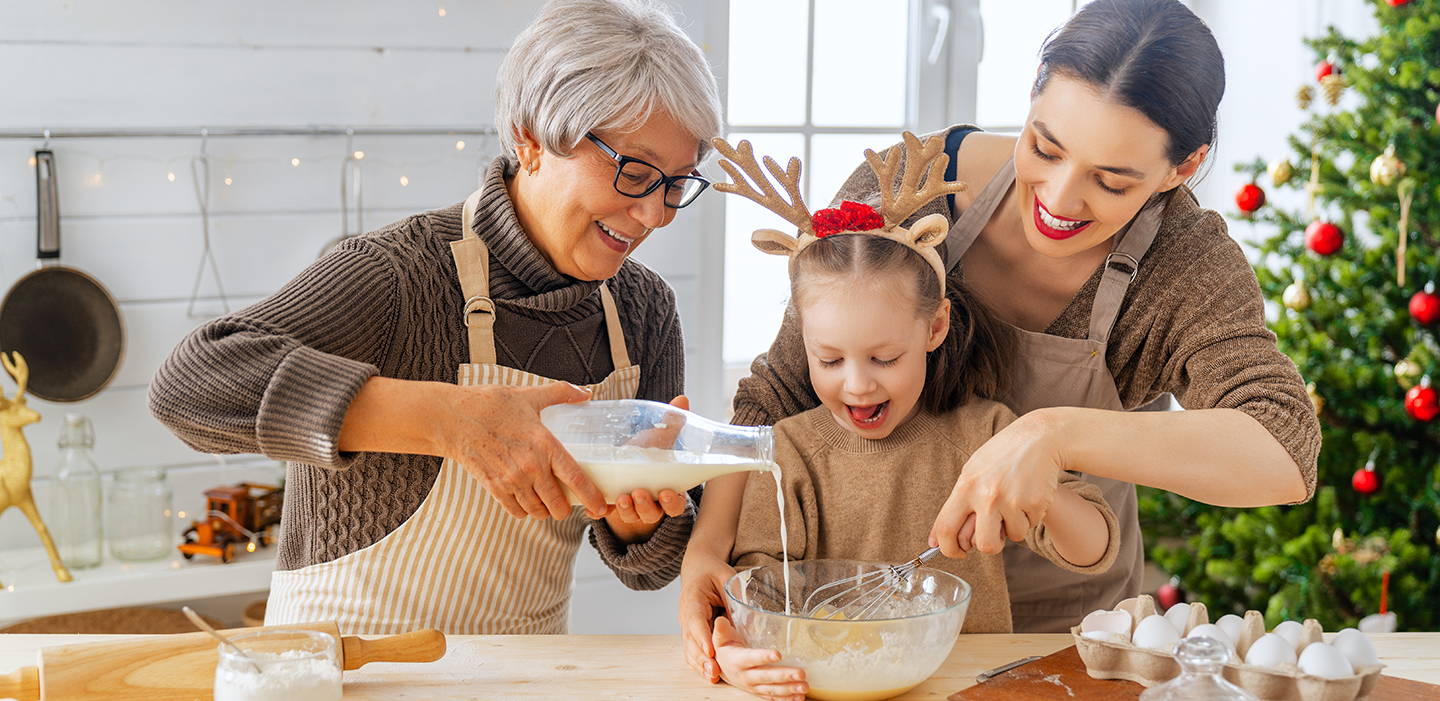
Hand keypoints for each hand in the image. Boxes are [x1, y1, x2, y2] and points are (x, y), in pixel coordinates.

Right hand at [444, 380, 605, 519]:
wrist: (453, 418)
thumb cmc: (489, 404)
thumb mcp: (529, 395)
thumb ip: (561, 393)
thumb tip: (584, 392)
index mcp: (545, 444)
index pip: (576, 478)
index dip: (592, 497)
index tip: (601, 506)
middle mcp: (531, 466)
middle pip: (558, 503)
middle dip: (565, 508)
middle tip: (566, 503)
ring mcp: (511, 480)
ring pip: (538, 511)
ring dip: (544, 510)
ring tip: (545, 502)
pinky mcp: (494, 487)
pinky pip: (515, 511)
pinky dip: (523, 511)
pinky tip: (524, 501)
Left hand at [604, 395, 692, 542]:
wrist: (624, 464)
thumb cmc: (646, 454)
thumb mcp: (659, 440)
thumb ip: (671, 424)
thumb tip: (682, 400)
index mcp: (668, 490)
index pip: (675, 504)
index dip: (672, 502)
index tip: (667, 492)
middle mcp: (651, 504)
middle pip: (652, 514)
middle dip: (645, 506)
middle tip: (638, 493)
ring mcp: (630, 509)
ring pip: (631, 517)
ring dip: (626, 510)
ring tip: (620, 497)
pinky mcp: (609, 508)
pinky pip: (604, 515)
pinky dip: (598, 513)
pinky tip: (592, 509)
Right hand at [680, 547, 735, 681]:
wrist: (697, 568)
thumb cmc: (711, 571)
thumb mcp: (725, 578)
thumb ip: (734, 597)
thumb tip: (749, 619)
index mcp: (692, 597)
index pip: (695, 619)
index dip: (702, 636)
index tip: (711, 650)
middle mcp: (685, 613)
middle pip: (690, 638)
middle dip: (702, 656)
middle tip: (714, 671)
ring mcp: (686, 624)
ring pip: (689, 647)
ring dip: (700, 662)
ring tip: (712, 676)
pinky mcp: (691, 631)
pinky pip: (692, 649)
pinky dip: (699, 662)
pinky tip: (708, 674)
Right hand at [713, 616, 806, 700]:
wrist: (719, 670)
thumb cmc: (725, 651)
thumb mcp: (720, 639)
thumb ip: (721, 630)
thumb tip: (721, 620)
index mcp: (737, 661)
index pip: (752, 659)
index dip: (764, 657)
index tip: (778, 654)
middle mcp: (746, 676)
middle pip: (766, 676)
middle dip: (784, 676)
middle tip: (801, 674)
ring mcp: (753, 686)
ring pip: (772, 689)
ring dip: (789, 689)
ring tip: (804, 686)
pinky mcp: (759, 692)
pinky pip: (773, 697)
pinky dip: (786, 699)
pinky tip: (799, 696)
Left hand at [930, 411, 1063, 556]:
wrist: (1038, 437)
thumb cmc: (1001, 456)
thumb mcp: (972, 472)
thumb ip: (956, 504)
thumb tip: (935, 541)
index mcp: (965, 487)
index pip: (946, 528)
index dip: (948, 548)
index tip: (956, 552)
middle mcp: (987, 495)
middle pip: (984, 545)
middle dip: (989, 546)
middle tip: (993, 535)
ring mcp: (1012, 500)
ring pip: (1012, 537)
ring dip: (1014, 527)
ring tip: (1014, 504)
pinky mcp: (1035, 503)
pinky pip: (1030, 525)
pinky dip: (1029, 517)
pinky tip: (1028, 495)